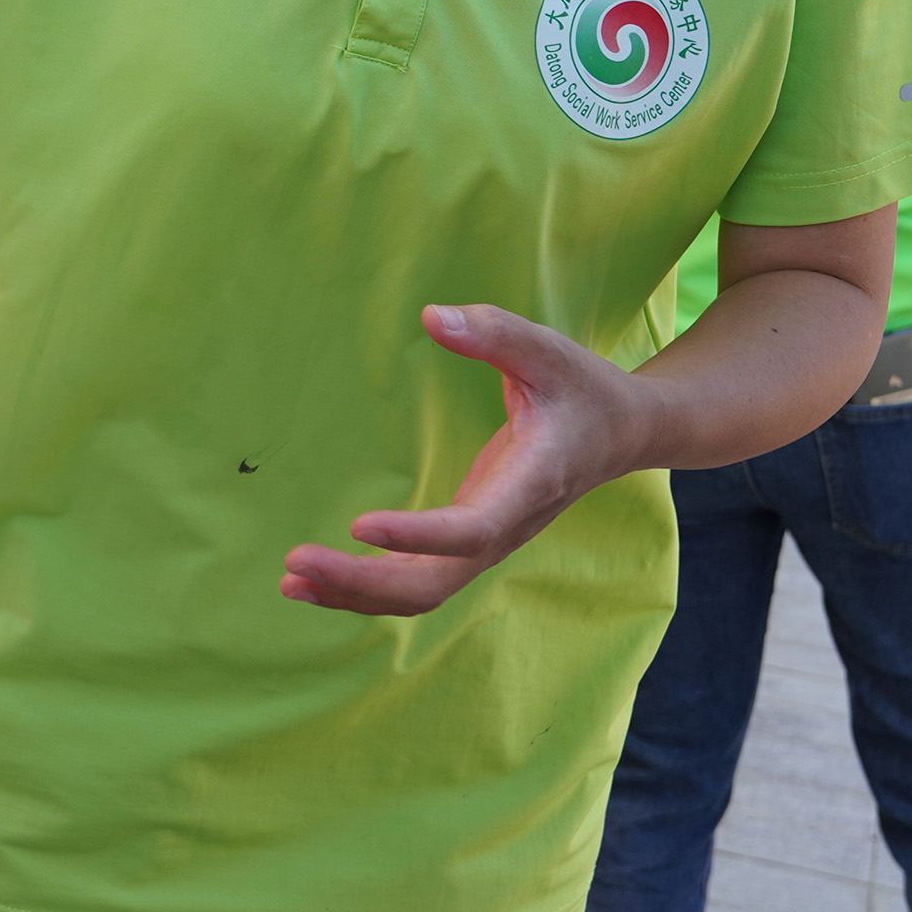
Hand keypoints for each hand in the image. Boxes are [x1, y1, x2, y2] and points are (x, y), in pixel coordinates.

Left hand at [282, 304, 644, 619]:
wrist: (621, 434)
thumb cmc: (583, 388)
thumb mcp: (548, 351)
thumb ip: (493, 333)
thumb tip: (431, 317)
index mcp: (529, 486)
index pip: (469, 530)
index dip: (416, 536)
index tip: (359, 524)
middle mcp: (505, 529)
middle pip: (432, 583)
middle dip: (363, 582)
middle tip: (295, 562)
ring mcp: (486, 544)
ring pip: (420, 594)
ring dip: (355, 593)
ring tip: (290, 580)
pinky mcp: (468, 543)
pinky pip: (417, 580)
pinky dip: (366, 586)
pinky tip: (315, 578)